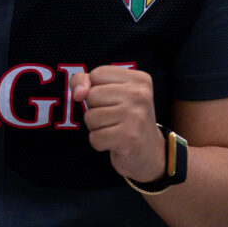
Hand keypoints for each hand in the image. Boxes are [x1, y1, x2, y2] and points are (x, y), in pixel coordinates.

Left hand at [70, 65, 165, 182]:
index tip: (110, 99)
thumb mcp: (110, 91)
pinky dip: (99, 143)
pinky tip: (114, 142)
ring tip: (114, 128)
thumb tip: (78, 92)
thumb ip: (86, 81)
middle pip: (91, 95)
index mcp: (138, 79)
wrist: (149, 152)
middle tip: (114, 117)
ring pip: (90, 117)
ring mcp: (136, 116)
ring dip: (96, 127)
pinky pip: (95, 138)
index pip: (96, 74)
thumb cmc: (125, 118)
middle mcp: (140, 95)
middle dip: (94, 109)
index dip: (94, 89)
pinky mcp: (129, 138)